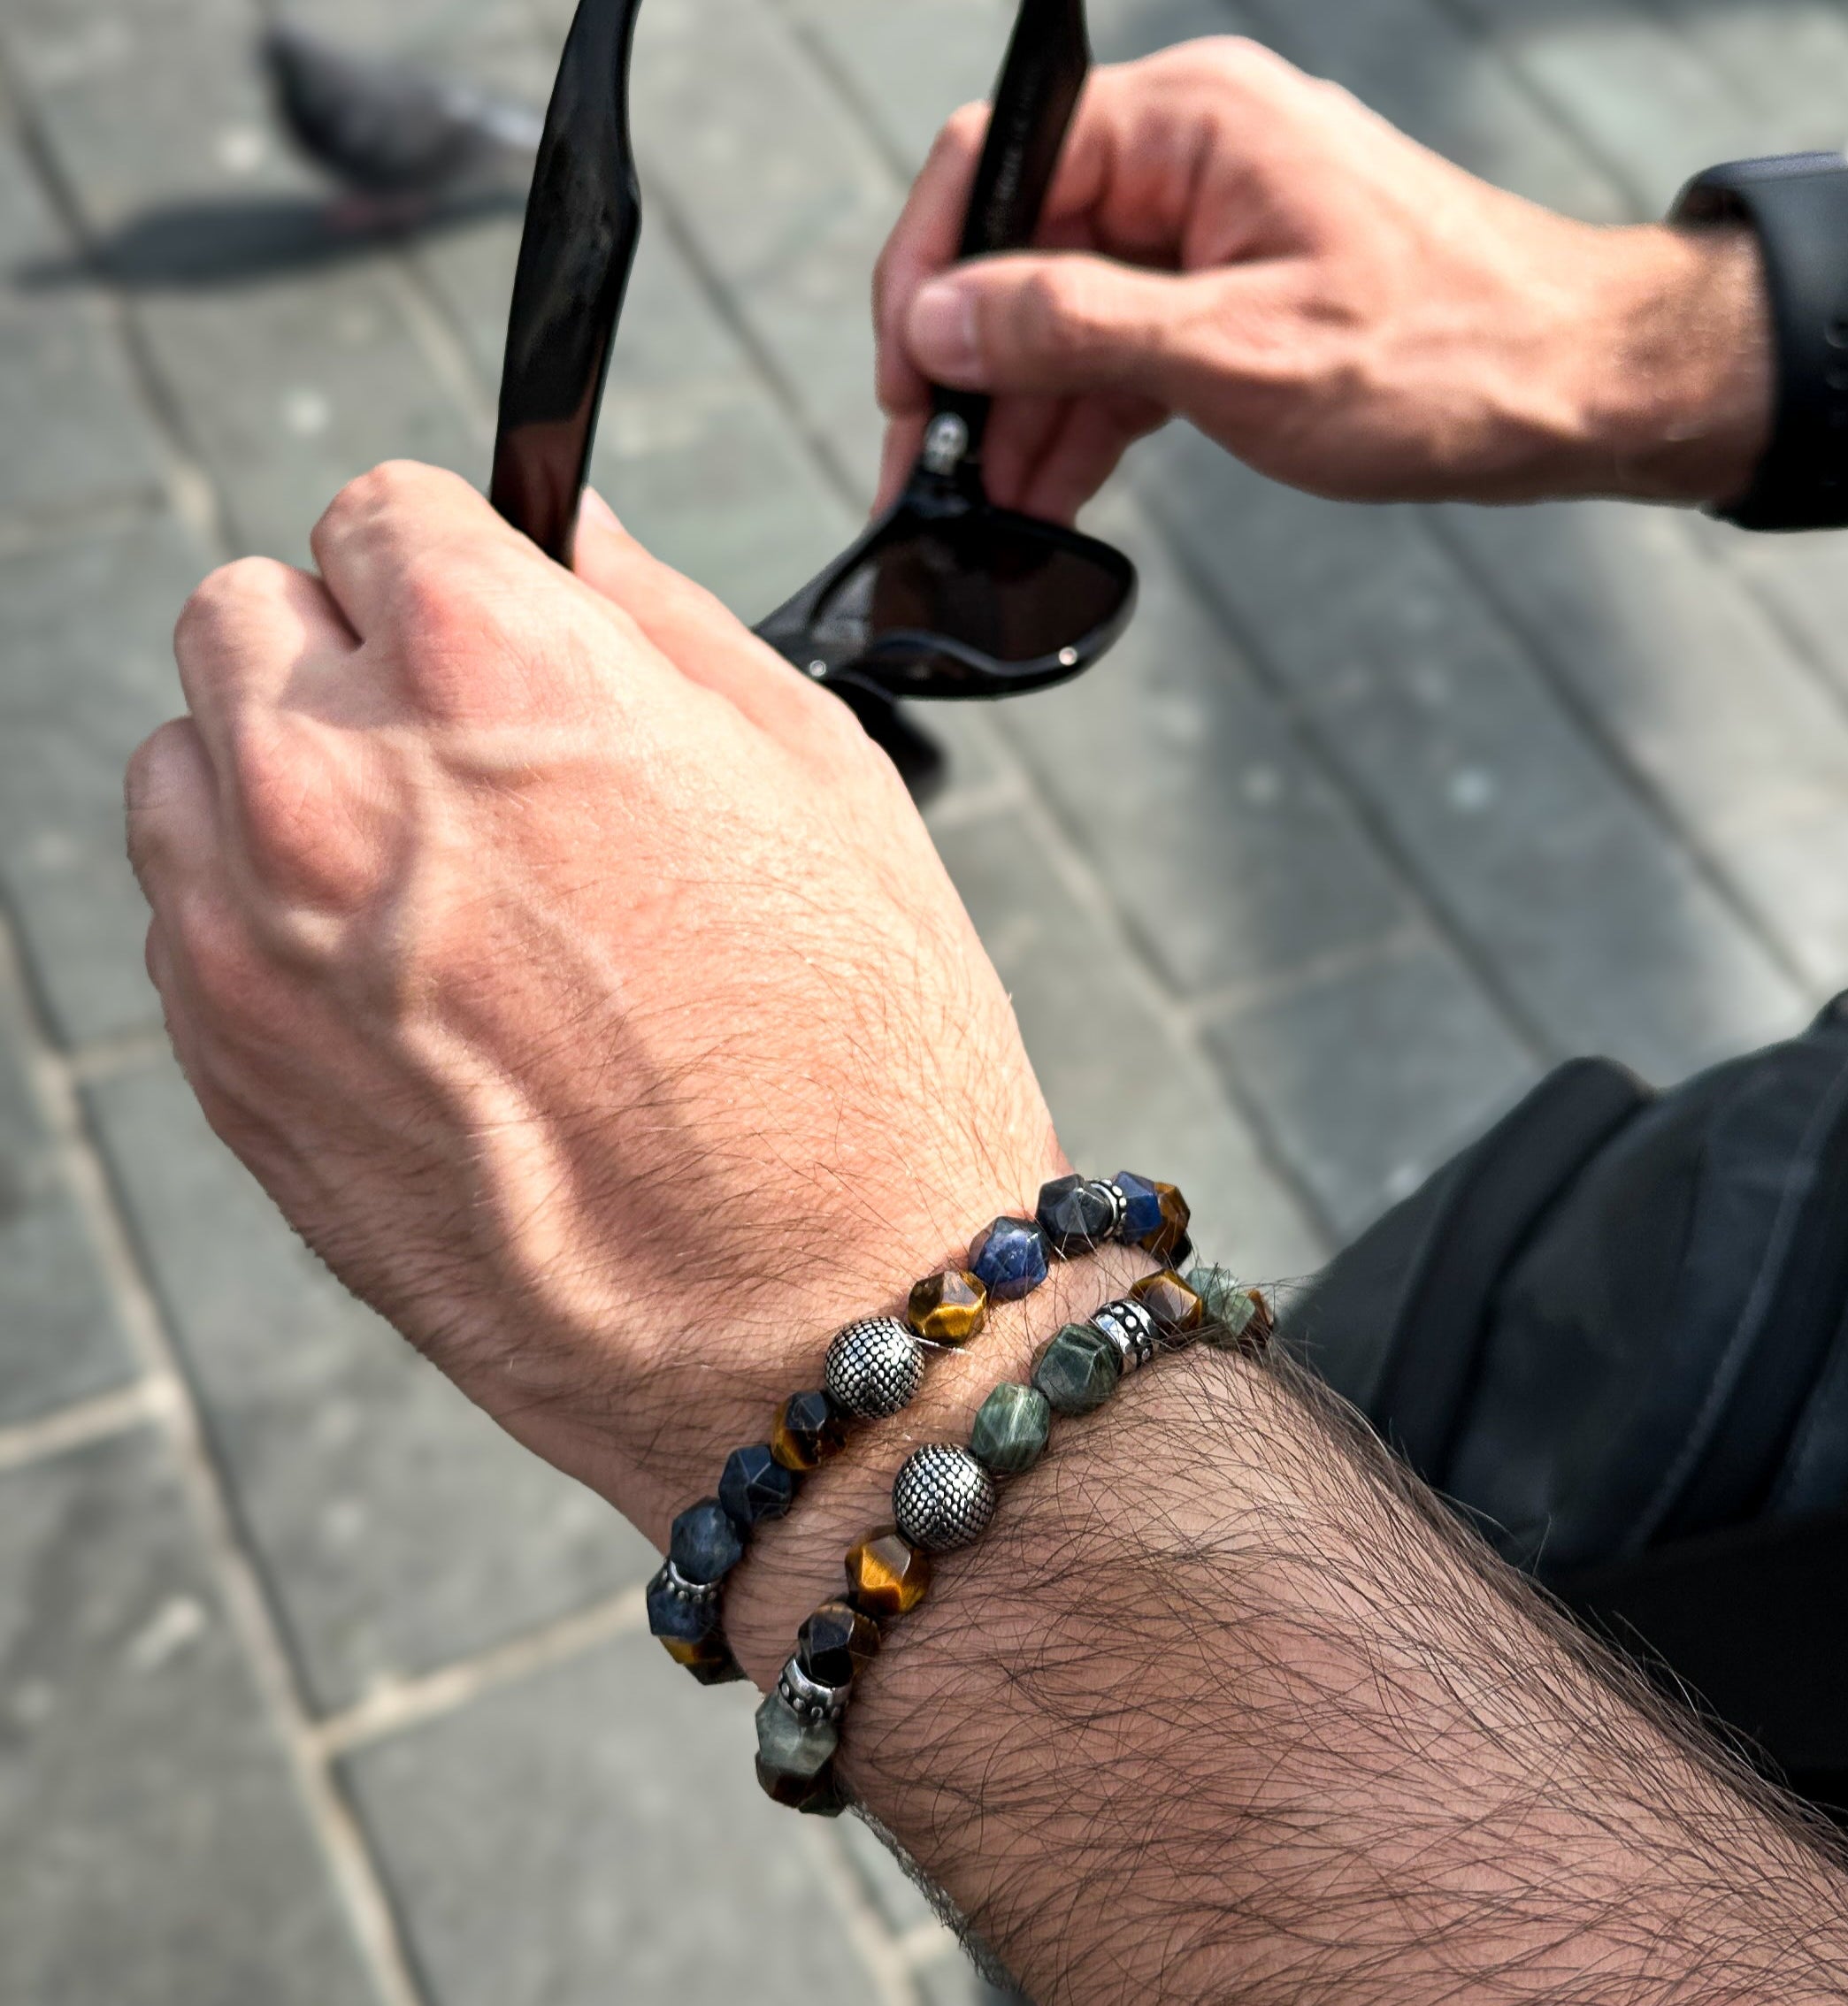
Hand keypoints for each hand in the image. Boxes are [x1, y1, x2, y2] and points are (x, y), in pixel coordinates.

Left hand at [125, 464, 1063, 1540]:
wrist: (818, 1331)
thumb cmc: (858, 1057)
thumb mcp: (816, 771)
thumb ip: (656, 614)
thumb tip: (565, 537)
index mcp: (490, 669)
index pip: (379, 505)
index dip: (461, 557)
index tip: (501, 617)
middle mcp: (328, 786)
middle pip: (247, 616)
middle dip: (353, 654)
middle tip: (477, 755)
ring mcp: (249, 944)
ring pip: (188, 767)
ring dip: (287, 783)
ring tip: (444, 885)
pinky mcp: (227, 1080)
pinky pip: (191, 925)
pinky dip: (271, 923)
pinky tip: (419, 996)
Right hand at [874, 37, 1766, 520]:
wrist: (1580, 388)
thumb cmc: (1446, 354)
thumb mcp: (1233, 354)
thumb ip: (1070, 329)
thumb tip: (940, 323)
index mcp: (1189, 124)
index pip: (1001, 163)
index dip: (929, 274)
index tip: (903, 382)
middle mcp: (1192, 156)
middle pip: (1025, 248)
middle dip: (969, 369)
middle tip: (927, 474)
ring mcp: (1216, 226)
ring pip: (1070, 312)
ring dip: (1024, 412)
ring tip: (982, 508)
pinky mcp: (1239, 291)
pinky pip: (1128, 347)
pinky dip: (1088, 419)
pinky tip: (1047, 490)